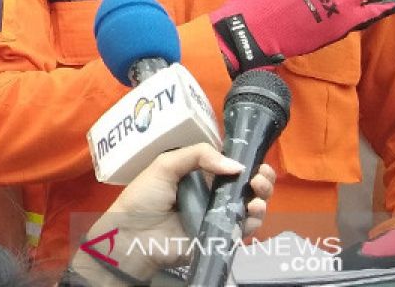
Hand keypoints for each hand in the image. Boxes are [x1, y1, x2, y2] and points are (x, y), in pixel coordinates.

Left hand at [69, 144, 274, 283]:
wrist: (133, 235)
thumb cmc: (144, 198)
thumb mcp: (165, 165)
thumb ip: (198, 156)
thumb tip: (236, 166)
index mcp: (200, 176)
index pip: (231, 167)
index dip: (247, 163)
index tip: (256, 161)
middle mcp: (212, 196)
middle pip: (246, 187)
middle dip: (261, 180)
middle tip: (261, 177)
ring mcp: (217, 217)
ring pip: (250, 208)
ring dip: (261, 199)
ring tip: (256, 193)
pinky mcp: (219, 238)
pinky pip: (243, 230)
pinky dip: (253, 221)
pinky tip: (251, 211)